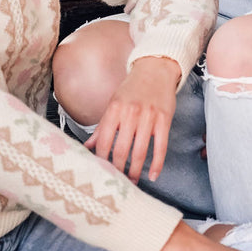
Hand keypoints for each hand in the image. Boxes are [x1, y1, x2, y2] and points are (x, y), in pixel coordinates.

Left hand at [87, 57, 178, 183]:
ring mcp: (148, 117)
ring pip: (140, 151)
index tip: (101, 170)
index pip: (103, 140)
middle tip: (116, 181)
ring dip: (135, 170)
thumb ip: (102, 126)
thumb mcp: (114, 103)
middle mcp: (130, 113)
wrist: (156, 69)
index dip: (101, 159)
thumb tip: (87, 146)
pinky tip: (153, 175)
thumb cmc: (133, 88)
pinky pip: (160, 147)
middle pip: (121, 149)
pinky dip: (157, 164)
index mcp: (114, 109)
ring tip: (132, 181)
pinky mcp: (164, 120)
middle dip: (118, 169)